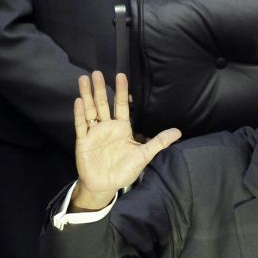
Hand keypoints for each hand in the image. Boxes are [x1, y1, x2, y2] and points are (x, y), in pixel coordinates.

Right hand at [71, 71, 180, 209]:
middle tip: (97, 72)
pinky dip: (79, 114)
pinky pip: (80, 125)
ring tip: (85, 79)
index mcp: (122, 128)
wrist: (105, 185)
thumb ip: (158, 142)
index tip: (121, 75)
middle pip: (104, 104)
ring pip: (90, 110)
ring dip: (88, 95)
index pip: (122, 106)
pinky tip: (79, 101)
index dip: (122, 91)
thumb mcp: (144, 155)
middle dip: (101, 89)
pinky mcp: (83, 140)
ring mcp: (94, 132)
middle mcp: (107, 127)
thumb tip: (178, 132)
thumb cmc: (124, 170)